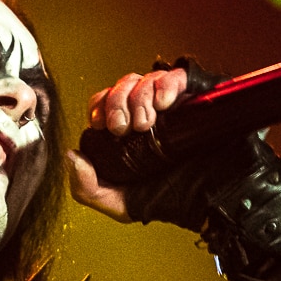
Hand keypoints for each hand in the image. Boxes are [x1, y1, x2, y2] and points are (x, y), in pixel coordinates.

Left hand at [67, 66, 189, 221]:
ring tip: (146, 123)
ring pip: (146, 79)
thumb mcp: (119, 203)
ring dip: (139, 98)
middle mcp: (148, 114)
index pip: (105, 102)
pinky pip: (176, 77)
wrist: (209, 201)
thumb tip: (71, 156)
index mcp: (128, 132)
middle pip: (123, 85)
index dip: (99, 107)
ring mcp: (171, 105)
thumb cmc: (170, 201)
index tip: (101, 124)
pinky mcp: (194, 99)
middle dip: (117, 103)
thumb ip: (86, 188)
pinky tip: (165, 104)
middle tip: (122, 128)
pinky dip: (166, 86)